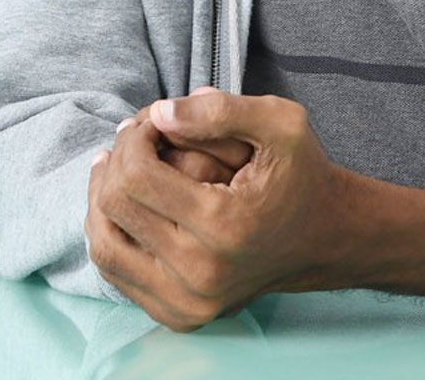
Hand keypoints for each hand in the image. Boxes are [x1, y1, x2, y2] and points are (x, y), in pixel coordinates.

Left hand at [86, 91, 354, 329]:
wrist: (322, 236)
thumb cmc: (301, 173)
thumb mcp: (281, 122)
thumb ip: (222, 110)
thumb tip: (158, 114)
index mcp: (225, 225)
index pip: (136, 176)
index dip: (133, 137)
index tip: (151, 120)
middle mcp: (201, 274)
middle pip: (115, 207)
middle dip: (118, 160)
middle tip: (136, 136)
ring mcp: (187, 302)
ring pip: (105, 246)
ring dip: (102, 196)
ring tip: (118, 164)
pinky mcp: (178, 315)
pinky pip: (118, 272)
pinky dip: (112, 231)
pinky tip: (126, 201)